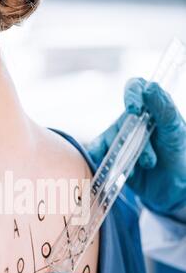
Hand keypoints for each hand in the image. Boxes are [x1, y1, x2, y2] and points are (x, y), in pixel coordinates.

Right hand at [88, 78, 185, 218]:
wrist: (171, 185)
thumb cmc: (176, 153)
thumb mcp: (176, 131)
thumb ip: (164, 109)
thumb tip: (149, 87)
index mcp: (149, 107)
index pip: (135, 88)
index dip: (132, 95)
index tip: (135, 110)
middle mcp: (131, 119)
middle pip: (122, 121)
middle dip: (135, 143)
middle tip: (150, 160)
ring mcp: (118, 137)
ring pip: (111, 140)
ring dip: (125, 158)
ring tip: (138, 171)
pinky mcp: (108, 155)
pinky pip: (97, 152)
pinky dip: (99, 160)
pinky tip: (111, 170)